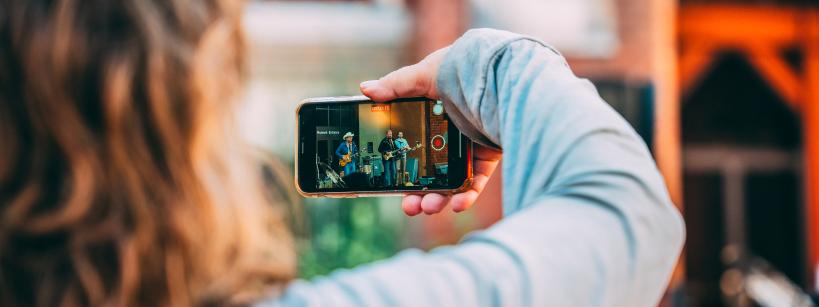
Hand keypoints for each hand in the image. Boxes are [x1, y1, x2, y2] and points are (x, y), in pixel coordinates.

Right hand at [359, 47, 501, 215]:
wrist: (500, 73)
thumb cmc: (460, 69)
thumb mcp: (424, 75)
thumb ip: (395, 85)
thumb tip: (366, 89)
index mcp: (428, 121)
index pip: (409, 152)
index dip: (400, 171)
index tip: (390, 186)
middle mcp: (446, 137)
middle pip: (428, 174)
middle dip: (417, 195)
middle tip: (410, 207)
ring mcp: (467, 149)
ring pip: (450, 183)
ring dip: (438, 199)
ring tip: (429, 207)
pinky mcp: (486, 157)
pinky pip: (475, 182)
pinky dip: (466, 196)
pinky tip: (457, 204)